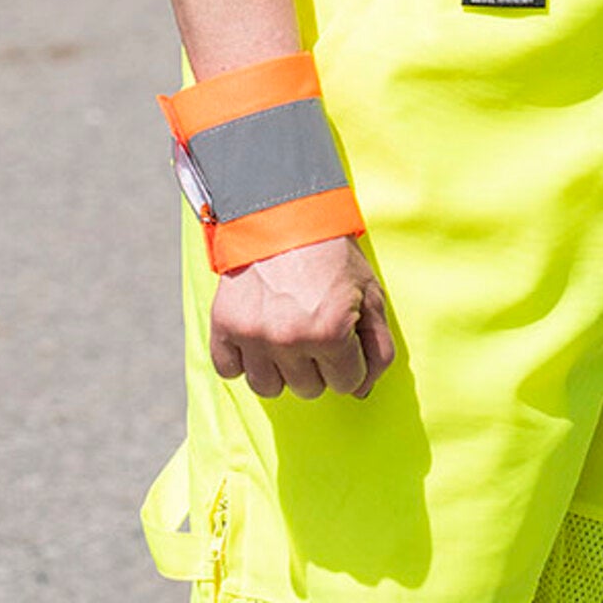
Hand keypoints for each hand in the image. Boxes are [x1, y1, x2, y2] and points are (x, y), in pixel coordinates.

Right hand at [209, 234, 394, 400]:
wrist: (282, 213)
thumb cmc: (331, 253)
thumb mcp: (370, 292)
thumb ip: (378, 345)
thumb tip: (363, 390)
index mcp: (331, 332)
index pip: (348, 383)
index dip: (350, 359)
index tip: (342, 333)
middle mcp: (291, 340)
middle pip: (309, 389)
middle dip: (317, 363)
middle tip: (313, 325)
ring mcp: (254, 336)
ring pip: (269, 388)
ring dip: (280, 367)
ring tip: (285, 332)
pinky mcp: (224, 327)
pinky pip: (230, 371)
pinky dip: (242, 359)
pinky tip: (257, 333)